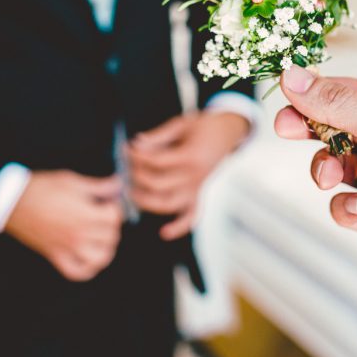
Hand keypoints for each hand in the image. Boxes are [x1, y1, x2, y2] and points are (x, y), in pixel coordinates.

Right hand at [4, 170, 122, 281]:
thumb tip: (118, 185)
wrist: (12, 202)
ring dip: (105, 248)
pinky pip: (77, 272)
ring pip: (100, 258)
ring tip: (100, 237)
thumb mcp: (71, 181)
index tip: (107, 202)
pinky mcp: (55, 255)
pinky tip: (88, 257)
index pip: (115, 217)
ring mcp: (68, 248)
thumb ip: (98, 186)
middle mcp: (79, 234)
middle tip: (103, 215)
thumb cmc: (40, 188)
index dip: (114, 207)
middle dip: (111, 225)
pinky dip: (87, 269)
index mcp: (85, 214)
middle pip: (111, 236)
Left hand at [127, 111, 249, 240]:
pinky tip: (164, 232)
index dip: (138, 156)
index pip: (156, 162)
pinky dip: (179, 227)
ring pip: (169, 204)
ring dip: (147, 202)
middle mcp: (195, 177)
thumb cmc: (205, 126)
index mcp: (191, 157)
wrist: (229, 132)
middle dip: (138, 176)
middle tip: (127, 168)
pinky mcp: (200, 195)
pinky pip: (192, 217)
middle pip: (158, 184)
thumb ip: (159, 135)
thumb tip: (137, 143)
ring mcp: (198, 188)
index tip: (128, 149)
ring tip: (132, 193)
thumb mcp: (182, 124)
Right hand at [274, 66, 356, 305]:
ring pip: (333, 167)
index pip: (353, 92)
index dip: (320, 92)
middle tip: (287, 128)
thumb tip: (297, 78)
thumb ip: (338, 103)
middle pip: (336, 127)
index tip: (289, 93)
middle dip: (311, 130)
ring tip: (332, 179)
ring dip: (326, 171)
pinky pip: (340, 204)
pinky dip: (344, 207)